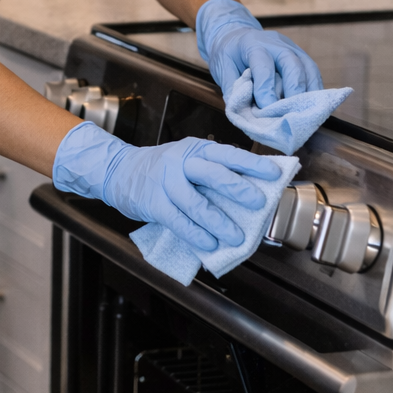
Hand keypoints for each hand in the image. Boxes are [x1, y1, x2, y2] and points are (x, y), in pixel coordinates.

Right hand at [53, 121, 282, 252]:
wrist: (118, 171)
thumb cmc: (162, 169)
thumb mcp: (188, 159)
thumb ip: (213, 172)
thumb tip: (250, 193)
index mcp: (196, 149)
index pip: (228, 154)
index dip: (252, 164)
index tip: (274, 174)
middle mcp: (181, 161)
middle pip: (213, 173)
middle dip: (238, 189)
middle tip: (258, 203)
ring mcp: (166, 182)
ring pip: (196, 202)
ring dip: (218, 221)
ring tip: (236, 237)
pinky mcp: (153, 202)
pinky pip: (178, 220)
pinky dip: (195, 234)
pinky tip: (208, 244)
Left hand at [196, 0, 322, 106]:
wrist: (236, 34)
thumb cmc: (229, 53)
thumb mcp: (221, 67)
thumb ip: (232, 88)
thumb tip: (243, 112)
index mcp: (252, 44)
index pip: (263, 66)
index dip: (266, 89)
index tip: (266, 109)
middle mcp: (275, 43)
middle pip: (292, 64)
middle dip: (293, 90)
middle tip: (289, 112)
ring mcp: (292, 47)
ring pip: (307, 68)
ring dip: (307, 92)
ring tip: (302, 112)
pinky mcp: (301, 56)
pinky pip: (313, 72)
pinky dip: (313, 90)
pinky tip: (309, 105)